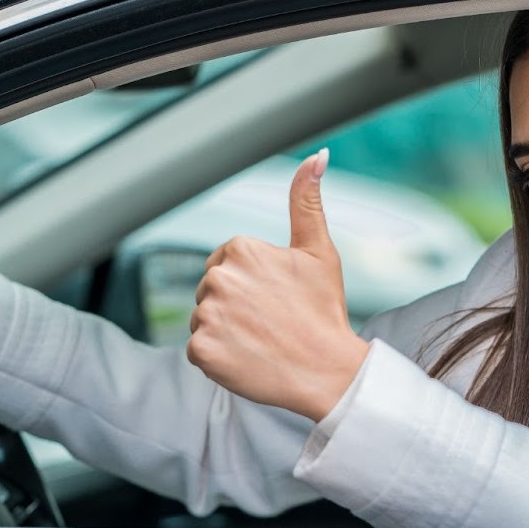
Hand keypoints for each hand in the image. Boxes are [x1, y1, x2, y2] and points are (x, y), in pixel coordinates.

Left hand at [187, 149, 370, 420]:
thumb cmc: (325, 311)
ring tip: (261, 341)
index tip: (277, 299)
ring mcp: (206, 315)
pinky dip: (219, 358)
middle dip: (234, 306)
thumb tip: (318, 155)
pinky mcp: (200, 349)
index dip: (251, 285)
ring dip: (225, 332)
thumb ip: (307, 201)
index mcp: (241, 249)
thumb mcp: (319, 251)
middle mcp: (218, 277)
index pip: (226, 265)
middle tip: (271, 322)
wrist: (329, 372)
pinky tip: (248, 358)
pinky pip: (199, 350)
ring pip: (204, 320)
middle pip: (210, 291)